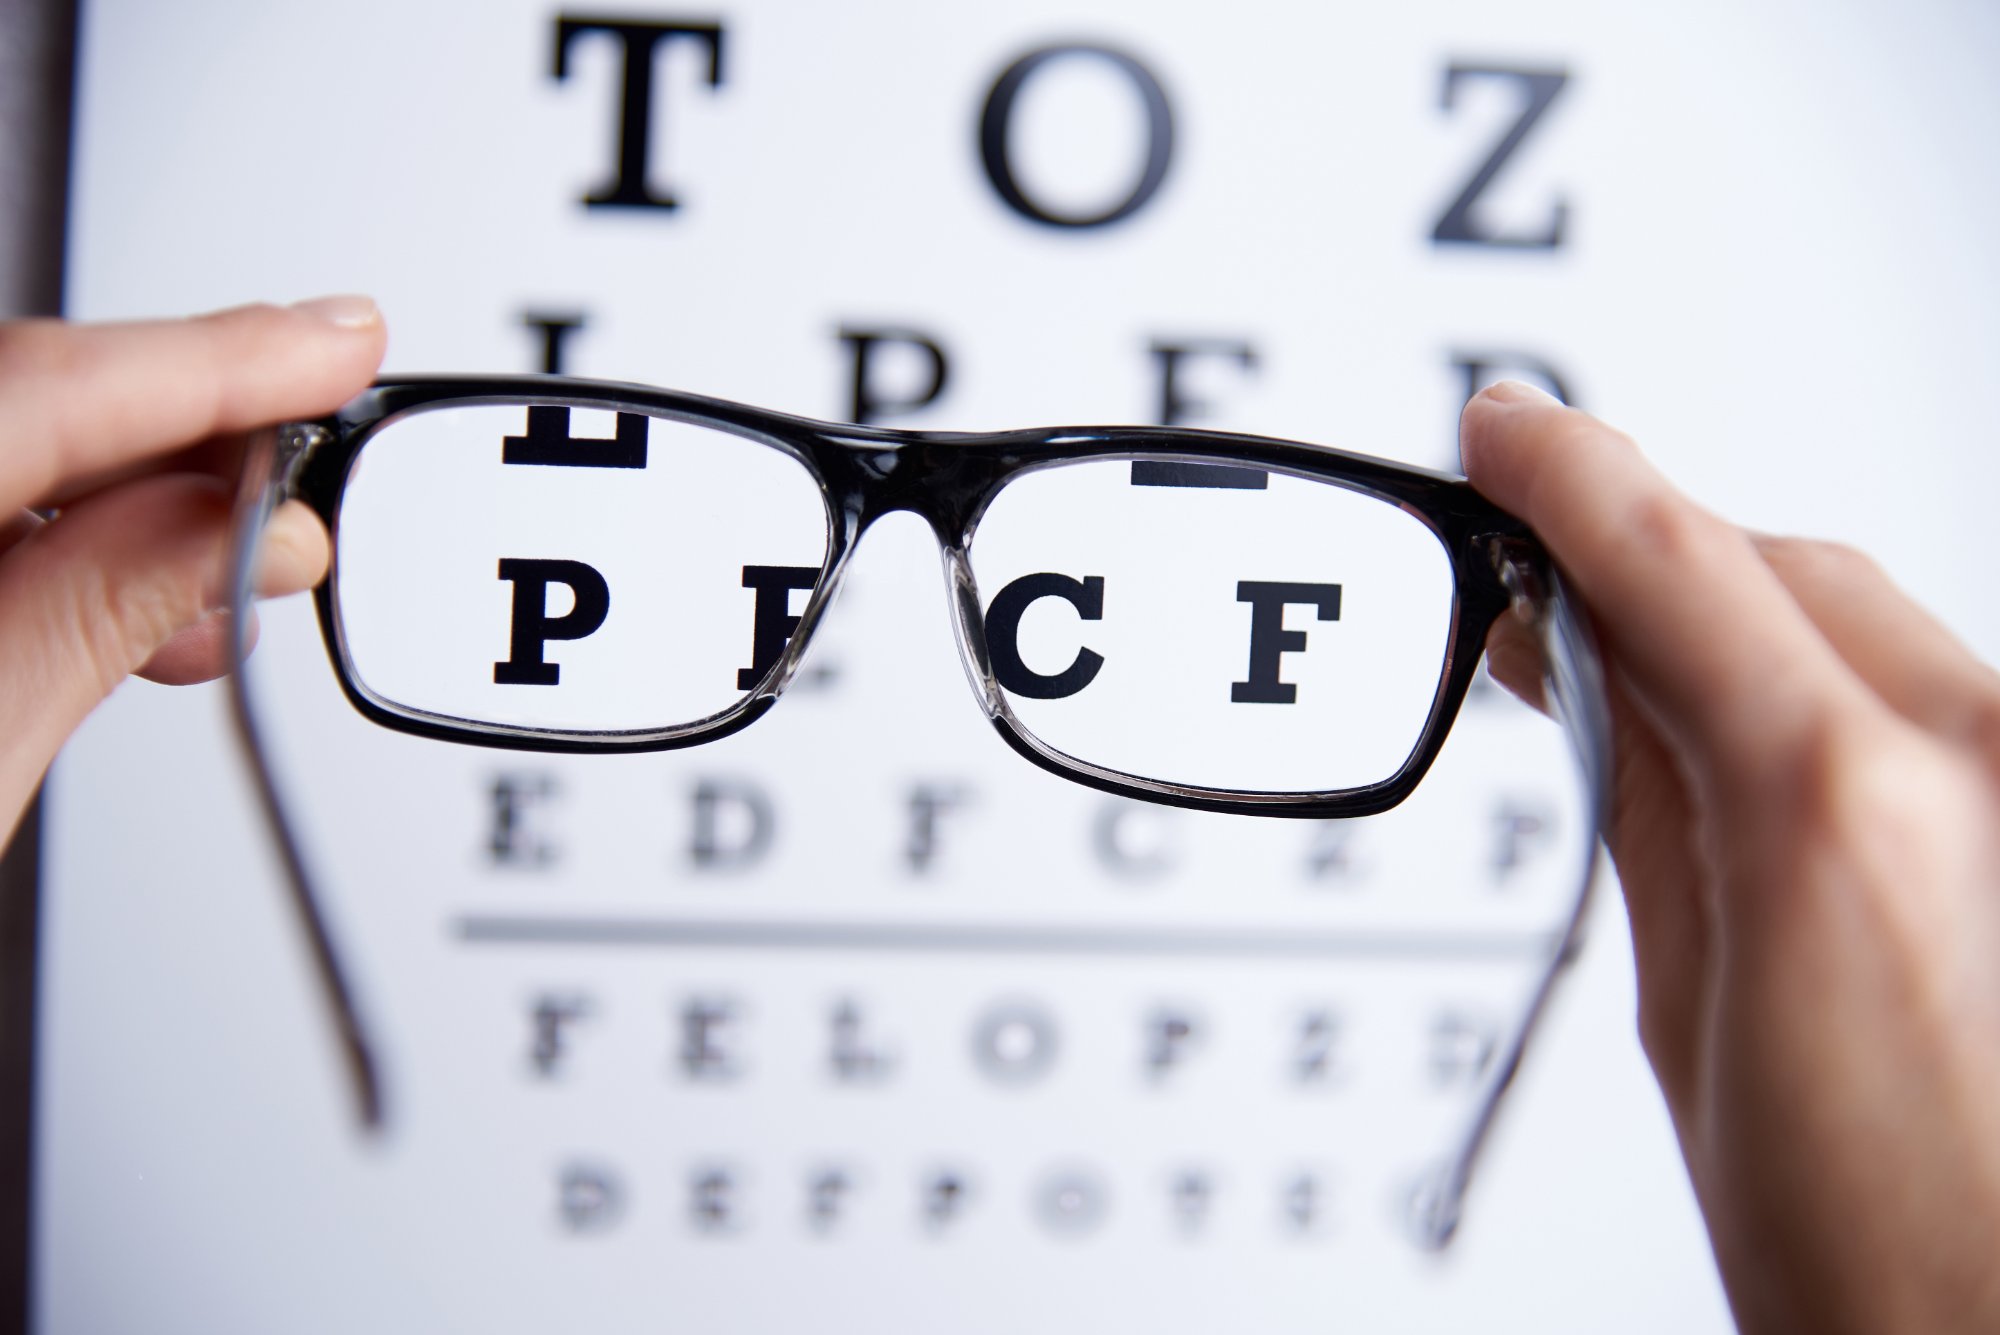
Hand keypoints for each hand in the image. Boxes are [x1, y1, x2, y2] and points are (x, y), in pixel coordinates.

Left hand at [0, 298, 387, 841]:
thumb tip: (247, 526)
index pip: (54, 388)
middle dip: (193, 431)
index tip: (344, 344)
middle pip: (34, 400)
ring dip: (138, 499)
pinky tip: (130, 602)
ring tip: (240, 567)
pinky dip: (65, 542)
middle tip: (320, 469)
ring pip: (14, 449)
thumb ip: (99, 617)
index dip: (225, 362)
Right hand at [1464, 381, 1999, 1333]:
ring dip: (1731, 610)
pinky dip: (1818, 671)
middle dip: (1640, 550)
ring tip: (1619, 658)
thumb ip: (1644, 798)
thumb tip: (1582, 674)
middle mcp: (1983, 761)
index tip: (1506, 434)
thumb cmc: (1873, 1247)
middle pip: (1775, 563)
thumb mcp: (1685, 1009)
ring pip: (1857, 614)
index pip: (1674, 557)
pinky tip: (1745, 709)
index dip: (1568, 479)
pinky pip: (1925, 684)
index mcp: (1839, 806)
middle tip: (1526, 575)